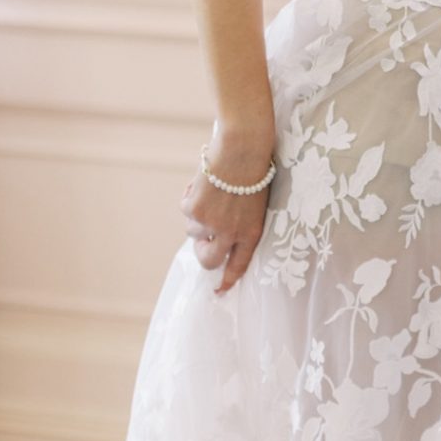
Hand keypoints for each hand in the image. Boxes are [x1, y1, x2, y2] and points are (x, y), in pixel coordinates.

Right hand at [180, 136, 273, 295]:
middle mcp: (231, 233)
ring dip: (198, 218)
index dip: (228, 279)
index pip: (239, 264)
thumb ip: (239, 223)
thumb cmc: (253, 172)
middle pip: (209, 260)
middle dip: (203, 254)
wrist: (242, 150)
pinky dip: (191, 197)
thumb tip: (216, 236)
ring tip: (212, 195)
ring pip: (193, 232)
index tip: (220, 290)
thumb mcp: (255, 205)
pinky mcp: (193, 209)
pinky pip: (186, 209)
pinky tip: (204, 182)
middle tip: (203, 243)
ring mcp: (210, 222)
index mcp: (251, 233)